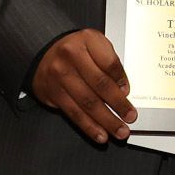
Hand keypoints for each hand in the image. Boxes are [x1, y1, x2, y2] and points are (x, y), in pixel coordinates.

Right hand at [30, 29, 135, 143]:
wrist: (44, 51)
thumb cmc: (76, 49)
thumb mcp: (95, 43)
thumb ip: (110, 62)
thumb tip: (122, 89)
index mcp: (87, 40)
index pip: (109, 63)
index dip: (121, 79)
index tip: (129, 92)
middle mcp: (71, 56)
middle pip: (100, 84)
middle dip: (118, 104)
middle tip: (130, 117)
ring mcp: (60, 75)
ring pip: (87, 102)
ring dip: (106, 120)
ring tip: (120, 131)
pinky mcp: (53, 93)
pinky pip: (74, 113)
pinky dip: (89, 126)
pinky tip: (100, 134)